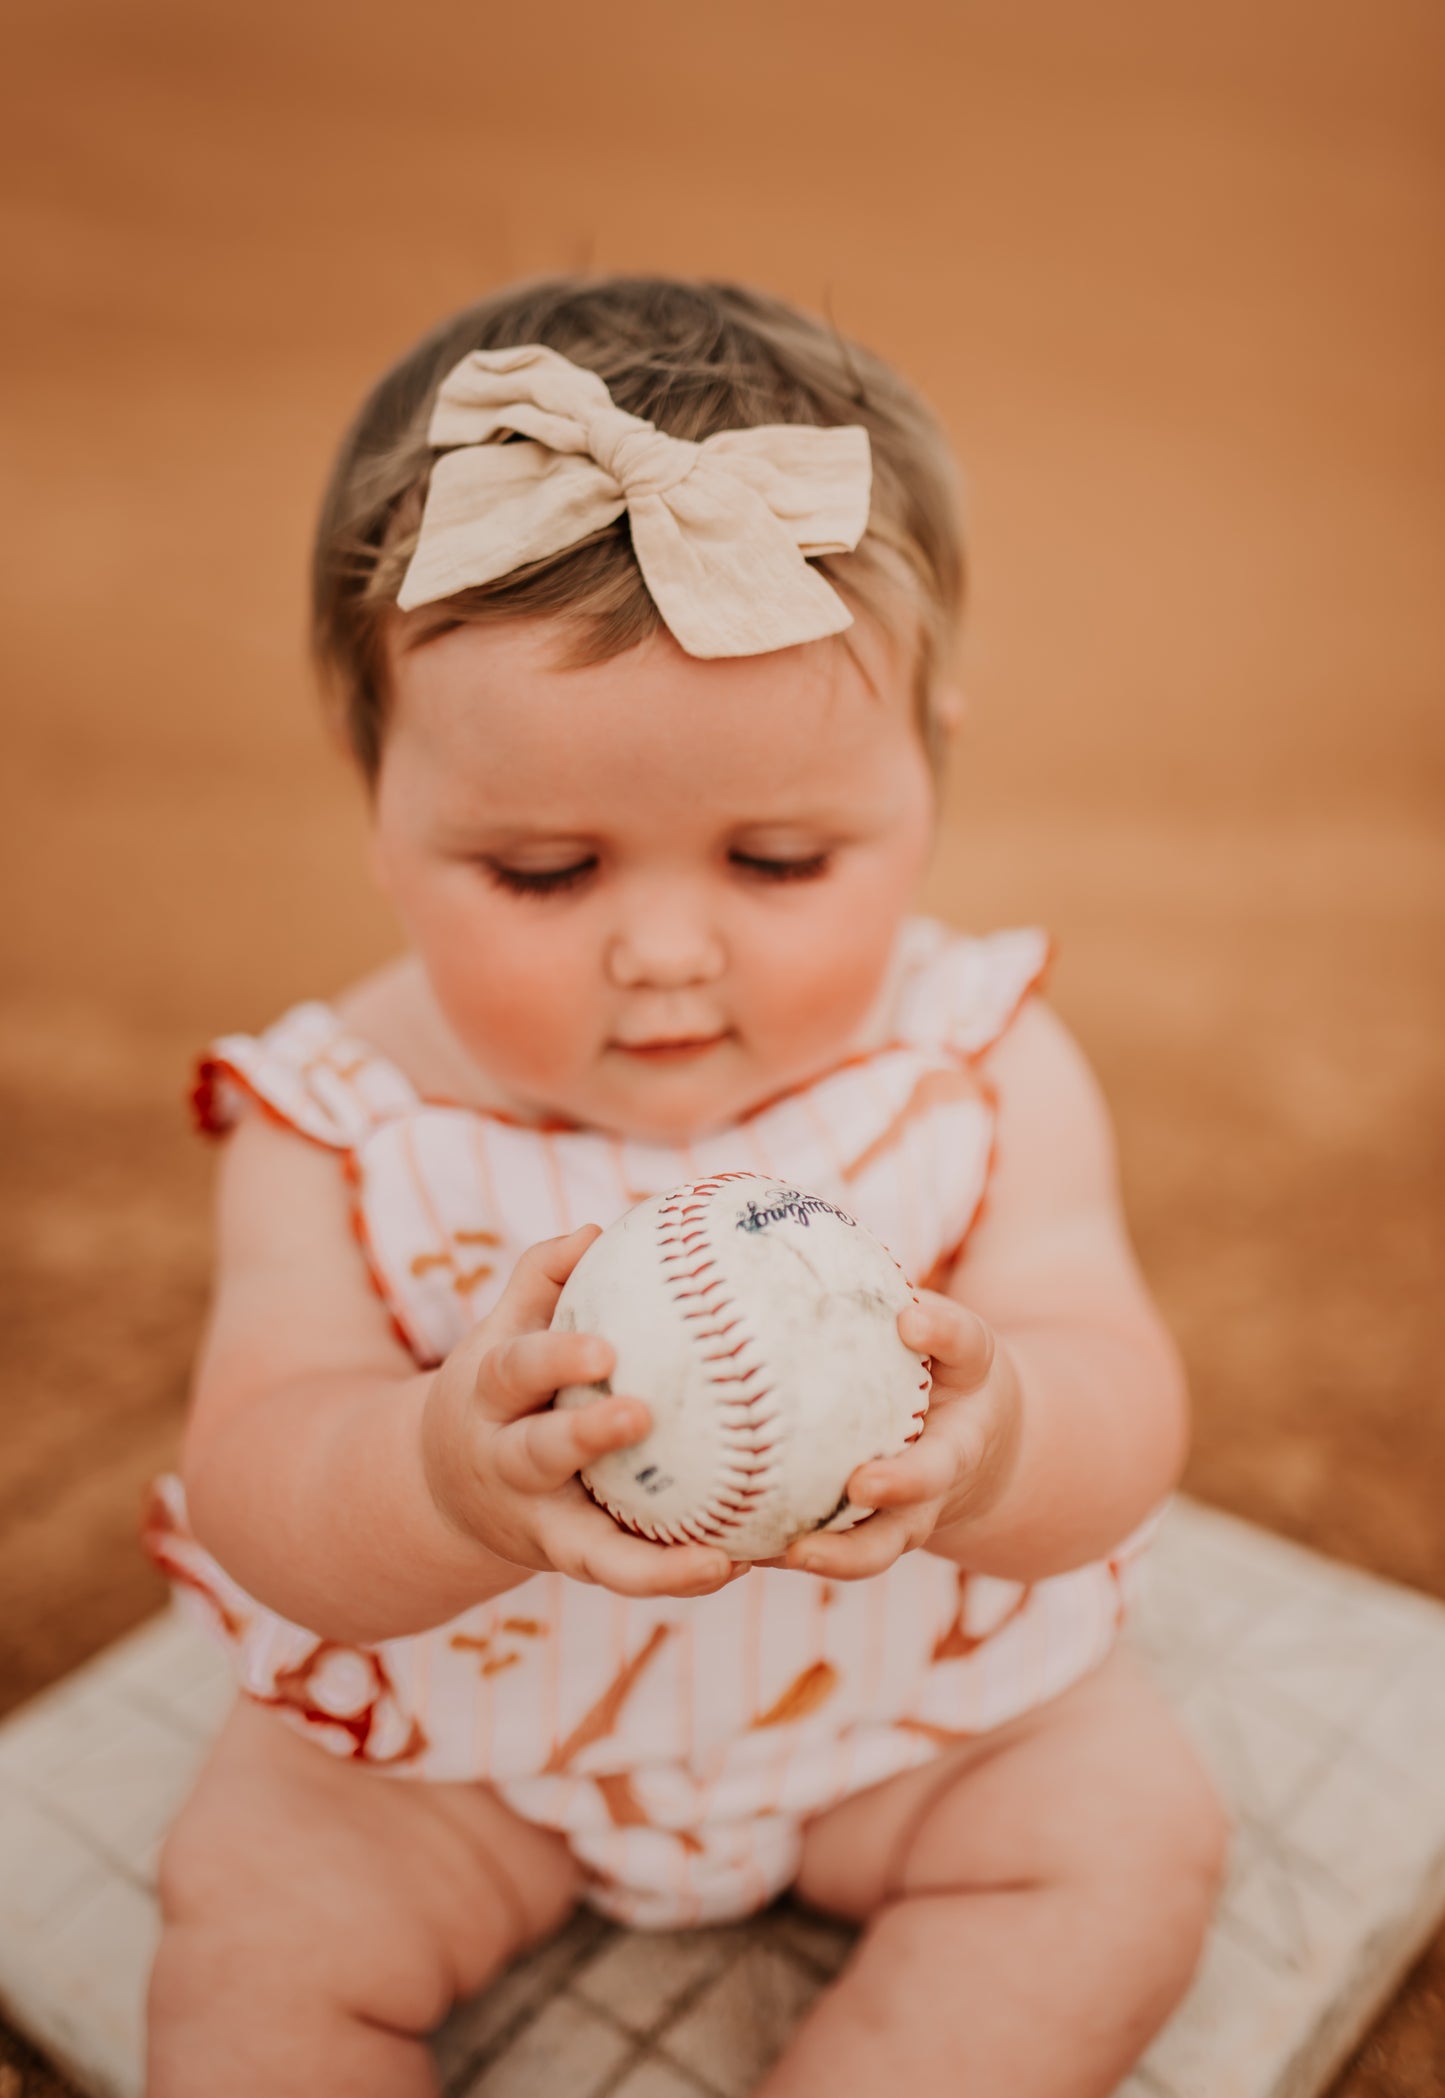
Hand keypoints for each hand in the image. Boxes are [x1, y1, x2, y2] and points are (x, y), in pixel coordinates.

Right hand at [421, 1226, 743, 1599]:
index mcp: (489, 1398)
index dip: (554, 1357)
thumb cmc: (500, 1389)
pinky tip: (739, 1562)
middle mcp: (506, 1466)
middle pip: (539, 1453)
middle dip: (585, 1435)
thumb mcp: (500, 1334)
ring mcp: (539, 1524)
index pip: (514, 1371)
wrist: (442, 1491)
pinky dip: (677, 1575)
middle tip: (641, 1414)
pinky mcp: (570, 1562)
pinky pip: (627, 1574)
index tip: (605, 1348)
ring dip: (653, 1563)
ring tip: (718, 1559)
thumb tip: (595, 1229)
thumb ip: (541, 1280)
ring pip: (591, 1554)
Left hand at [762, 1290, 1023, 1580]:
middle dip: (903, 1483)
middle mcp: (948, 1455)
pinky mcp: (875, 1537)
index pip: (964, 1347)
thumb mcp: (927, 1324)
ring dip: (844, 1554)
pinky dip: (790, 1554)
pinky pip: (836, 1552)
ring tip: (792, 1554)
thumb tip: (800, 1221)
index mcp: (965, 1376)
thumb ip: (886, 1293)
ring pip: (886, 1543)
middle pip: (934, 1478)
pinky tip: (735, 1553)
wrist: (972, 1441)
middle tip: (863, 1481)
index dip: (942, 1332)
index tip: (911, 1319)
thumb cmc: (932, 1362)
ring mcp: (916, 1508)